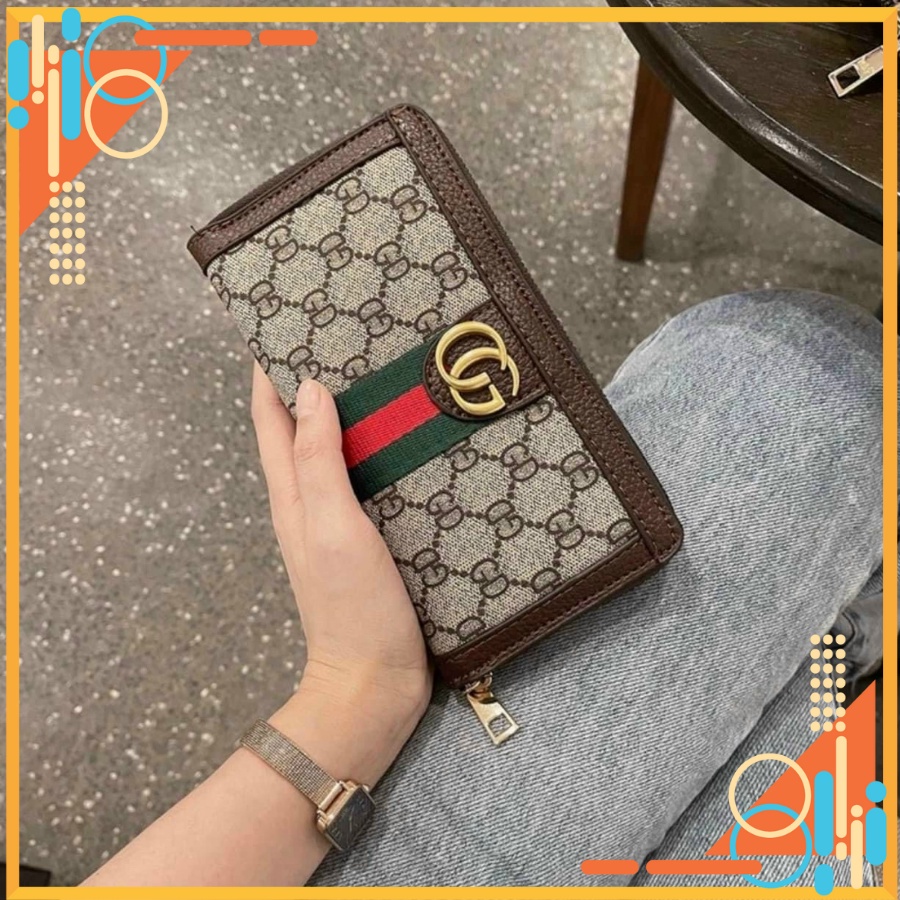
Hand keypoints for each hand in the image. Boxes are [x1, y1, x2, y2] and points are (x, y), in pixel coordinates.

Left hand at [251, 365, 431, 783]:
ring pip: (336, 448)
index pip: (269, 416)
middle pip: (299, 426)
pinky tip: (407, 437)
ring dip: (348, 410)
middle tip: (346, 334)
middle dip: (311, 378)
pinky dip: (377, 447)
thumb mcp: (332, 526)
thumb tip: (307, 389)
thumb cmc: (351, 605)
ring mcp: (341, 521)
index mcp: (291, 494)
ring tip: (381, 372)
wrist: (377, 683)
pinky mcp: (372, 537)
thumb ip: (317, 461)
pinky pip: (367, 477)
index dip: (268, 369)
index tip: (287, 320)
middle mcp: (310, 501)